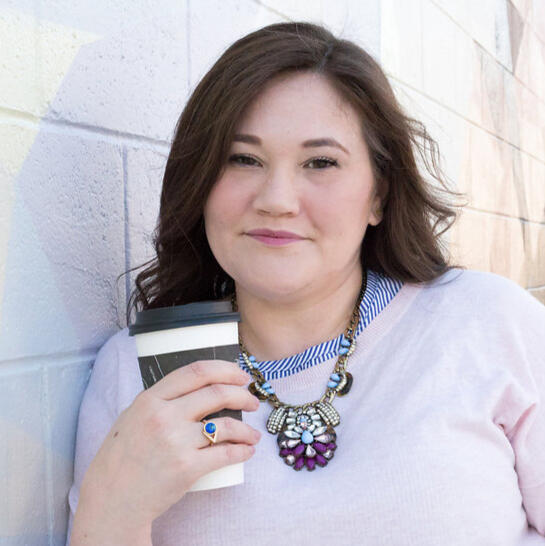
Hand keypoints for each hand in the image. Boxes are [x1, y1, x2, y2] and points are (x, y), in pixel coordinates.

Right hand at [78, 359, 260, 525]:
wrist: (111, 499)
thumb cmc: (123, 457)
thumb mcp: (134, 416)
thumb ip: (162, 400)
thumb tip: (199, 388)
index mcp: (150, 399)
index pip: (196, 371)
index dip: (225, 370)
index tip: (240, 376)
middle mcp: (164, 416)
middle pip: (217, 393)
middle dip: (242, 395)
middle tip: (252, 401)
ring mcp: (176, 442)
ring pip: (227, 424)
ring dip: (247, 429)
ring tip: (253, 434)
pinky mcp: (186, 468)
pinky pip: (226, 454)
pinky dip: (243, 451)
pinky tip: (247, 451)